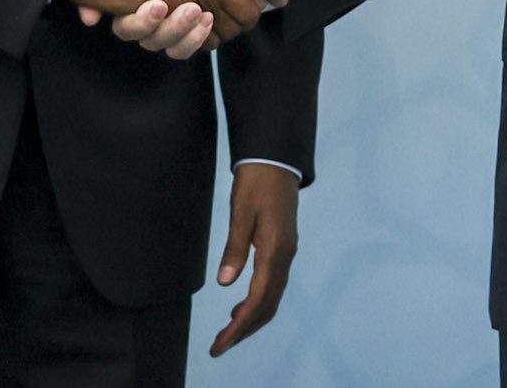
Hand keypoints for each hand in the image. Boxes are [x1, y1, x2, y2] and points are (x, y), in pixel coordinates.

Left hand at [210, 163, 298, 356]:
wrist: (277, 160)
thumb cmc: (255, 182)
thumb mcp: (241, 212)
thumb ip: (235, 247)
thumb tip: (225, 283)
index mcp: (275, 250)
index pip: (257, 299)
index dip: (239, 325)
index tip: (220, 343)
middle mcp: (285, 257)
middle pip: (268, 306)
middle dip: (244, 330)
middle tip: (219, 346)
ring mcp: (286, 254)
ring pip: (272, 298)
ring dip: (251, 319)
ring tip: (227, 333)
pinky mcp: (283, 249)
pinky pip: (272, 286)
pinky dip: (257, 303)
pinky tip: (240, 306)